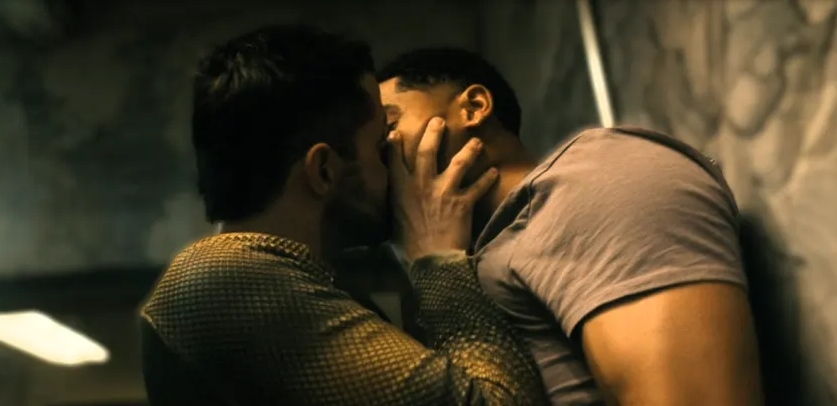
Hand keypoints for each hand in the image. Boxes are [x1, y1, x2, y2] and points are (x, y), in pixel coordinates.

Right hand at [388, 117, 497, 261]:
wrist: (432, 261)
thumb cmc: (408, 249)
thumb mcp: (393, 228)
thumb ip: (392, 217)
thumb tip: (375, 233)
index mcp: (401, 190)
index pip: (395, 161)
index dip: (395, 145)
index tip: (396, 132)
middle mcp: (422, 185)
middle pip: (427, 151)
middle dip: (433, 133)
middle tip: (439, 121)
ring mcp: (444, 191)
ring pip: (458, 163)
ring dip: (468, 150)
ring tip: (476, 142)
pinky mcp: (463, 202)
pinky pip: (478, 186)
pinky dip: (487, 179)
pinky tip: (494, 172)